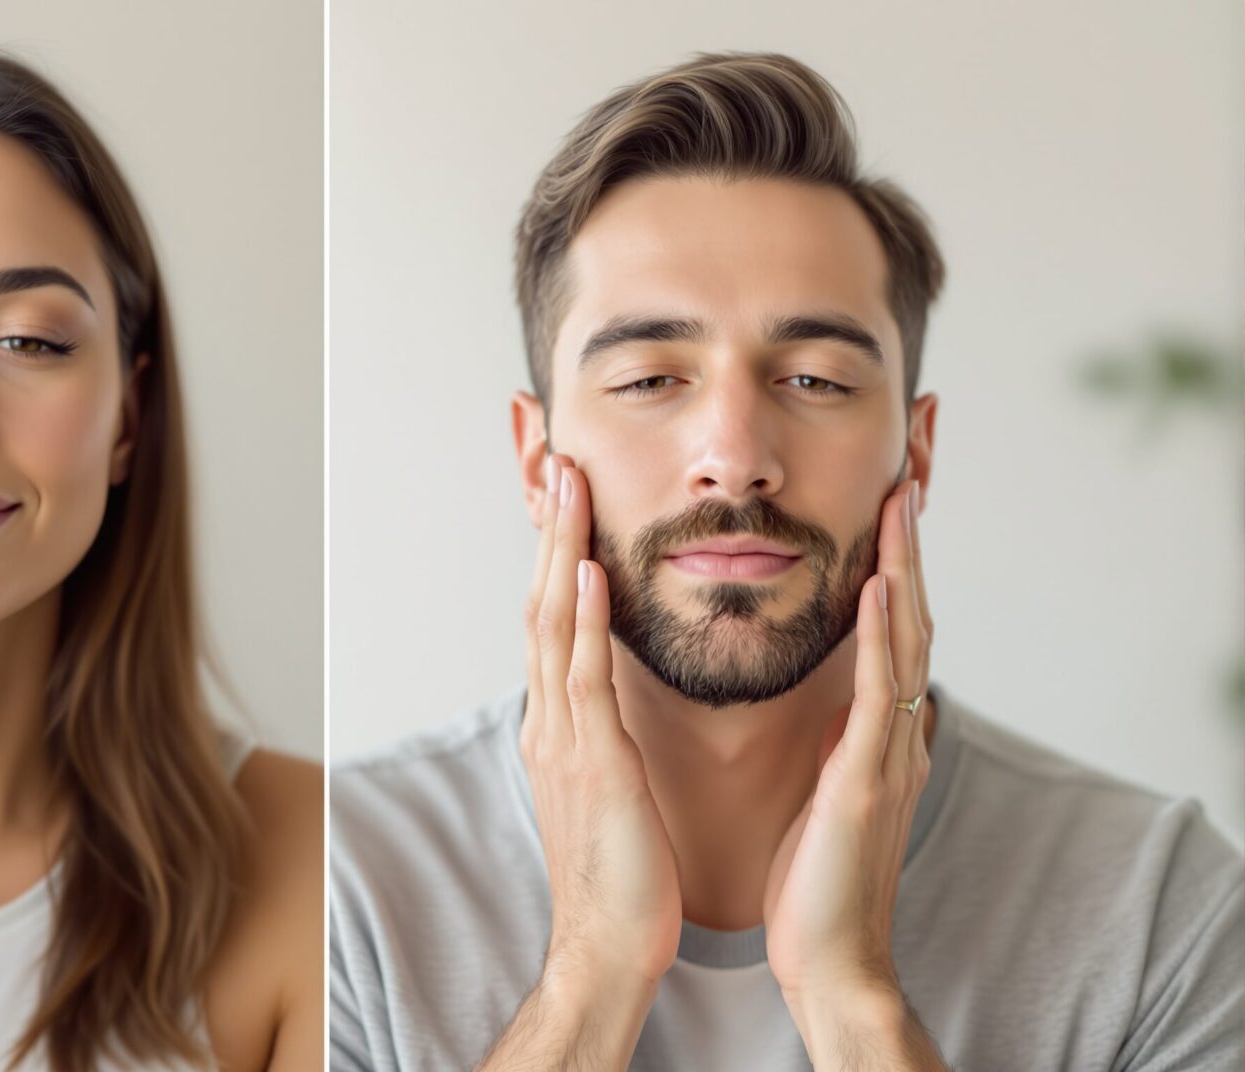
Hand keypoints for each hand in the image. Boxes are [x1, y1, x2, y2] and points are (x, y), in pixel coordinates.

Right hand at [520, 454, 681, 990]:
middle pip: (540, 606)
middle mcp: (550, 724)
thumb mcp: (611, 792)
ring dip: (560, 550)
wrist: (606, 949)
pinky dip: (580, 618)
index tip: (571, 501)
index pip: (552, 624)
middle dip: (550, 533)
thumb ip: (608, 739)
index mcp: (559, 730)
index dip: (558, 557)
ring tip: (568, 488)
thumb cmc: (623, 880)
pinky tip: (587, 571)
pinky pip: (582, 677)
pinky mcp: (592, 762)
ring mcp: (563, 740)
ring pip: (551, 625)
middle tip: (560, 465)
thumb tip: (618, 704)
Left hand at [761, 479, 933, 1010]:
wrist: (828, 960)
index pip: (890, 631)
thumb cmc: (817, 882)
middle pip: (910, 618)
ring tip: (901, 501)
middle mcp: (893, 733)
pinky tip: (881, 589)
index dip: (894, 567)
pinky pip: (879, 695)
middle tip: (908, 475)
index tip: (887, 505)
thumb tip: (857, 706)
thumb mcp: (831, 793)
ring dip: (905, 568)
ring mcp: (887, 753)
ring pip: (907, 641)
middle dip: (909, 548)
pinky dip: (884, 637)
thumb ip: (847, 745)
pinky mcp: (868, 780)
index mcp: (876, 734)